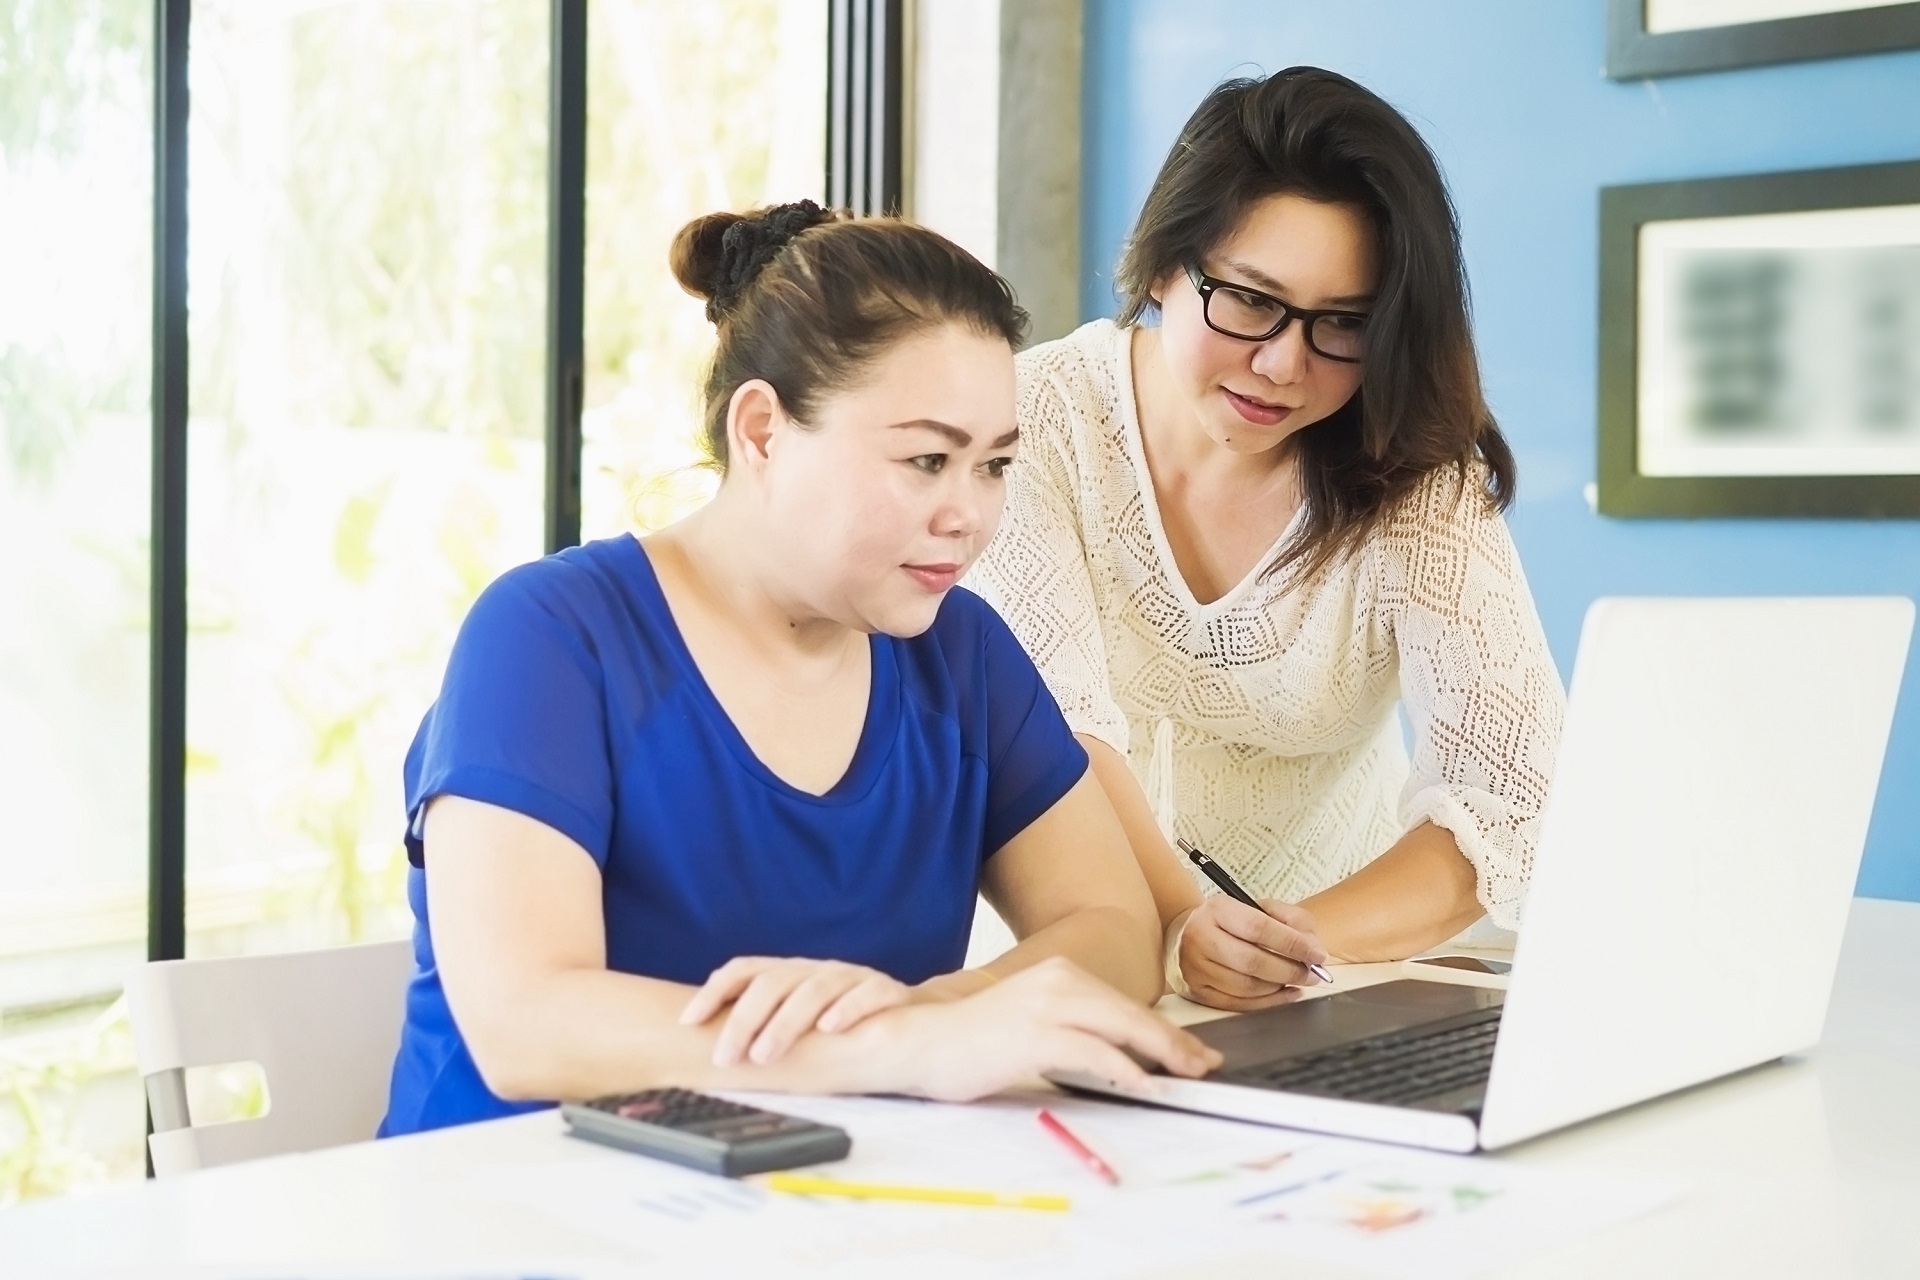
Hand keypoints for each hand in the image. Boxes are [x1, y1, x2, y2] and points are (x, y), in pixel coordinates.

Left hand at [680, 957, 913, 1066]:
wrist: (905, 1024)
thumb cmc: (836, 1028)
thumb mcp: (794, 1022)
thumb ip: (759, 1027)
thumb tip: (700, 1053)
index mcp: (788, 973)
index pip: (743, 969)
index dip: (714, 992)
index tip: (689, 1022)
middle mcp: (814, 970)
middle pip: (773, 983)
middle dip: (744, 1021)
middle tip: (726, 1058)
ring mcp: (849, 977)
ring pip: (813, 990)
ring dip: (785, 1023)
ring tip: (765, 1055)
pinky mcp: (884, 990)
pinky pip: (865, 994)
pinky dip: (846, 1009)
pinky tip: (829, 1029)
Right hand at [883, 956, 1221, 1101]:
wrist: (918, 1040)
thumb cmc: (969, 1039)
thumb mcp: (1029, 1022)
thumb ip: (1069, 1028)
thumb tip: (1115, 1054)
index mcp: (1056, 973)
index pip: (1123, 1003)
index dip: (1161, 1029)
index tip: (1189, 1051)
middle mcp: (1056, 980)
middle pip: (1131, 1012)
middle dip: (1173, 1042)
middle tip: (1202, 1066)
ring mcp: (1045, 1005)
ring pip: (1121, 1026)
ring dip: (1159, 1053)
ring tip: (1185, 1076)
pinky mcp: (1033, 1034)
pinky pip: (1092, 1052)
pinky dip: (1124, 1069)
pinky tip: (1142, 1085)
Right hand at [1175, 895, 1328, 1011]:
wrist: (1190, 934)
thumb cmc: (1232, 922)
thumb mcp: (1262, 908)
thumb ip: (1292, 921)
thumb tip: (1313, 949)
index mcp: (1217, 910)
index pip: (1259, 928)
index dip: (1292, 944)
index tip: (1317, 954)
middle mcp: (1200, 937)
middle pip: (1252, 962)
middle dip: (1290, 971)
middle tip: (1311, 974)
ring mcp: (1195, 967)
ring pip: (1246, 987)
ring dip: (1279, 987)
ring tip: (1297, 981)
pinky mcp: (1197, 991)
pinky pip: (1238, 1004)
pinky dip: (1268, 1002)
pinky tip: (1283, 993)